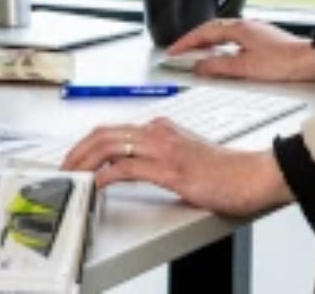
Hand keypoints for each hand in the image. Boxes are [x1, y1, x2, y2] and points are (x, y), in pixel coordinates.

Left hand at [60, 118, 293, 215]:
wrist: (250, 175)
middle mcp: (159, 132)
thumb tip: (133, 168)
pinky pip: (125, 168)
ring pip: (108, 145)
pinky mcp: (168, 169)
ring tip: (71, 176)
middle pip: (104, 133)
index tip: (75, 160)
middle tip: (64, 168)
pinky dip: (103, 177)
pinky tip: (94, 186)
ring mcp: (162, 149)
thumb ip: (160, 156)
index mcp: (161, 128)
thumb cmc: (224, 171)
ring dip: (83, 161)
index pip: (114, 130)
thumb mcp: (185, 156)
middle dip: (77, 151)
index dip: (88, 144)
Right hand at [167, 18, 314, 82]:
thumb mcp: (246, 68)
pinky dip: (222, 52)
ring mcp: (255, 34)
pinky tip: (221, 63)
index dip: (186, 42)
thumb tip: (200, 67)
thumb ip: (219, 67)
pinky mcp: (262, 43)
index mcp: (239, 28)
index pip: (204, 32)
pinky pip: (234, 44)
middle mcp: (246, 27)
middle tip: (179, 56)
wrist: (312, 60)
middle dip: (194, 43)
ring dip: (208, 48)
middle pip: (212, 32)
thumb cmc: (285, 61)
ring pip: (223, 38)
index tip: (173, 52)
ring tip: (196, 61)